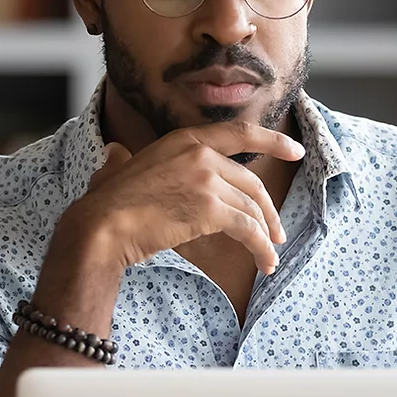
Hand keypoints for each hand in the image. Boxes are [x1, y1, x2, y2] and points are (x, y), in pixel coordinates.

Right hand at [62, 121, 305, 275]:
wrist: (102, 225)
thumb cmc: (104, 203)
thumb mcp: (117, 168)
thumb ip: (123, 160)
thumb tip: (115, 155)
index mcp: (184, 140)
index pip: (239, 134)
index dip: (273, 141)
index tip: (295, 150)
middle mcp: (200, 153)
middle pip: (250, 183)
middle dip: (268, 211)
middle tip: (275, 232)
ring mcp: (207, 179)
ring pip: (252, 208)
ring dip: (265, 235)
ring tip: (269, 256)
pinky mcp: (210, 209)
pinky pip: (247, 228)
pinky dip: (260, 247)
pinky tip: (264, 262)